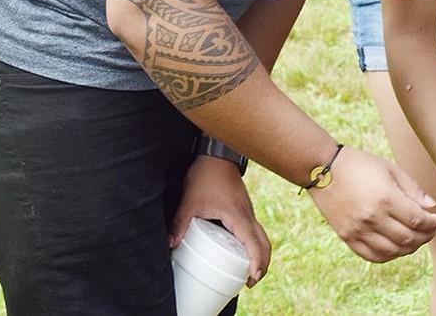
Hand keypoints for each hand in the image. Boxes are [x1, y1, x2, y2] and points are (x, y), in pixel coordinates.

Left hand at [169, 156, 271, 287]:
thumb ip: (181, 222)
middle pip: (264, 242)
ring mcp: (248, 210)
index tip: (253, 277)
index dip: (257, 262)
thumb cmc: (206, 175)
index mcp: (238, 216)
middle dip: (262, 263)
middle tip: (251, 280)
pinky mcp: (244, 207)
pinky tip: (241, 248)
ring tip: (248, 270)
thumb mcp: (190, 201)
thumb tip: (170, 244)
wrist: (216, 154)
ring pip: (261, 235)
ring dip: (259, 253)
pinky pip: (254, 228)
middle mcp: (247, 214)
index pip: (254, 243)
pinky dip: (254, 242)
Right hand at [306, 146, 435, 261]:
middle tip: (430, 230)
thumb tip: (431, 207)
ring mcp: (358, 230)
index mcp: (386, 198)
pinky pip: (373, 256)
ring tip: (415, 238)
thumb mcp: (390, 169)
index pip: (418, 221)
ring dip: (409, 248)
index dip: (432, 223)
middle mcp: (373, 218)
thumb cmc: (359, 165)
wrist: (323, 169)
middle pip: (408, 239)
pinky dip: (389, 255)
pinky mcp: (347, 237)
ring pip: (393, 252)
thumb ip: (412, 189)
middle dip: (425, 236)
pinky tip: (395, 246)